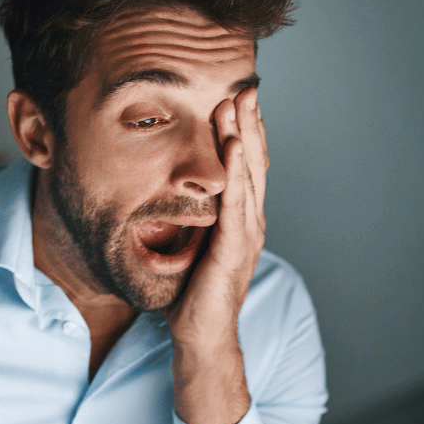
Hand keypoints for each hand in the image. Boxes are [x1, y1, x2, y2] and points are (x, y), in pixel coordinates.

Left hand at [165, 86, 267, 423]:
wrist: (200, 336)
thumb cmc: (191, 294)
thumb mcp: (189, 243)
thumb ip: (188, 216)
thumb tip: (169, 188)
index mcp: (241, 220)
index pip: (247, 168)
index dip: (245, 132)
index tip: (238, 98)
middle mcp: (251, 222)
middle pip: (254, 163)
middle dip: (250, 124)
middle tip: (246, 87)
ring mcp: (247, 235)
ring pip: (249, 175)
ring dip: (243, 136)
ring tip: (237, 103)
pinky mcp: (234, 248)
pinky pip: (237, 201)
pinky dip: (238, 170)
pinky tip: (234, 144)